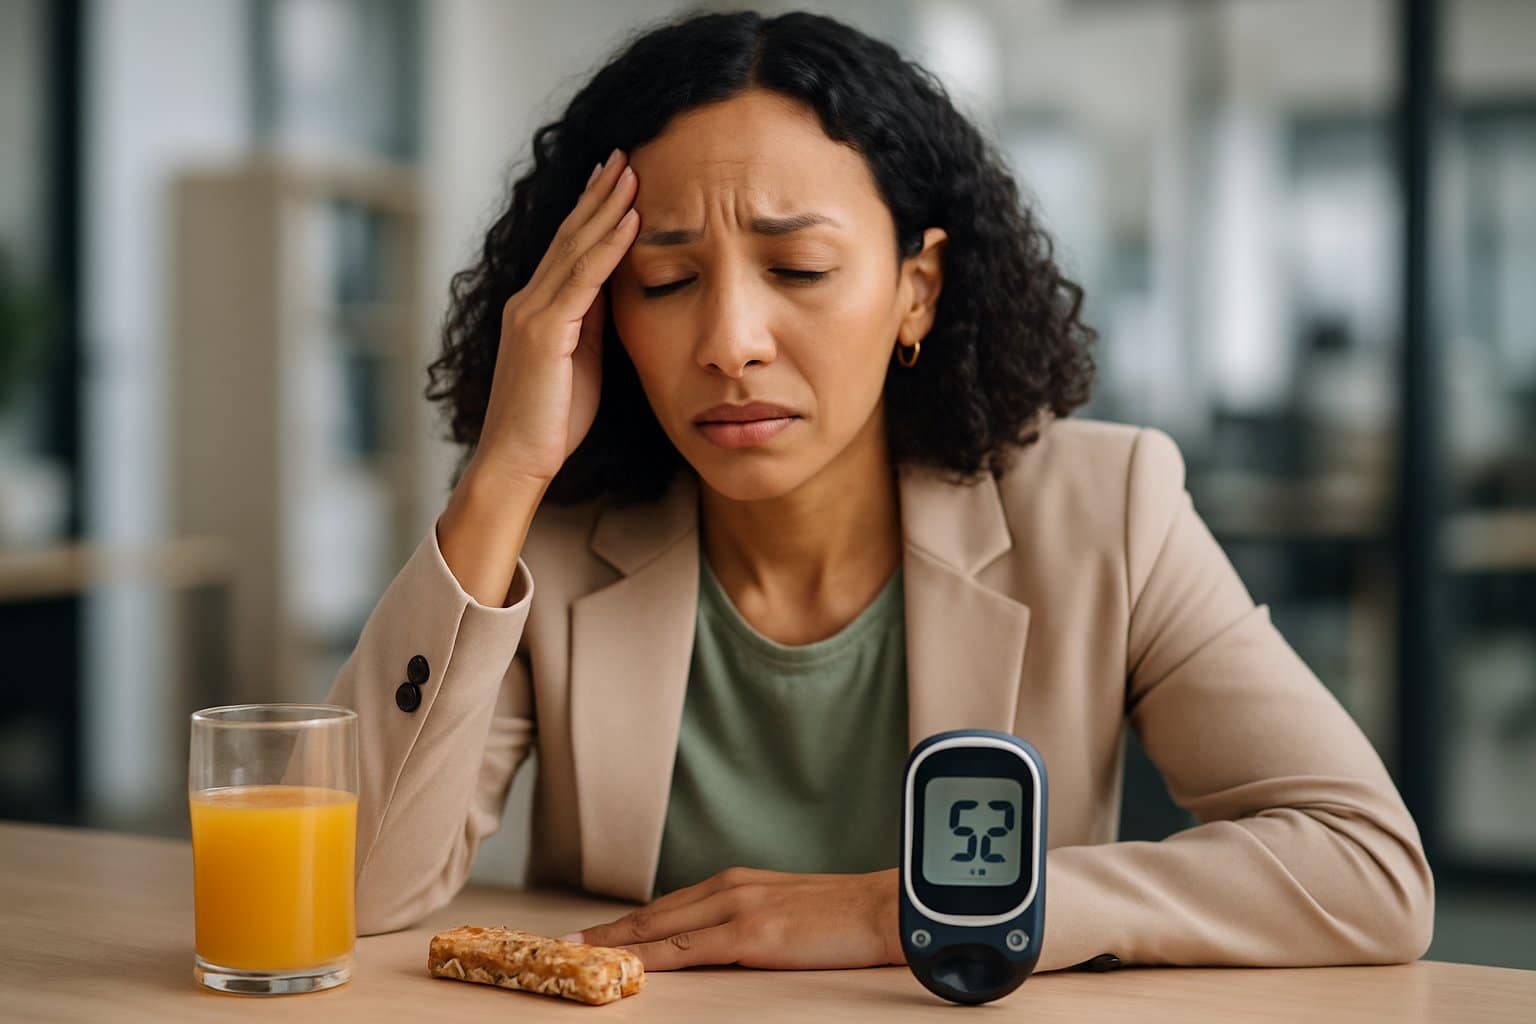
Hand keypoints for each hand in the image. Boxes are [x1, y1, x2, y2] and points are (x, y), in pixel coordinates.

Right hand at [470, 147, 639, 488]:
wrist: (516, 461)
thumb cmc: (550, 422)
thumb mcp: (580, 362)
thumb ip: (591, 323)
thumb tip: (615, 290)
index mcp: (535, 309)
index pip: (567, 247)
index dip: (591, 211)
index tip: (615, 178)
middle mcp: (528, 301)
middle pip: (568, 235)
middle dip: (598, 193)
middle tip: (623, 154)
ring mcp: (532, 313)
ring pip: (575, 247)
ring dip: (606, 207)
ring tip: (631, 171)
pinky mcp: (544, 331)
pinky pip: (582, 278)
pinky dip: (608, 246)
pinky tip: (629, 220)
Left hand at [562, 866, 903, 970]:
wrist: (892, 908)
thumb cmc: (851, 917)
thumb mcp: (793, 912)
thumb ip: (756, 922)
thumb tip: (730, 947)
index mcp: (741, 883)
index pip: (671, 906)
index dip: (629, 922)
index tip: (594, 934)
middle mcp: (731, 888)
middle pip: (655, 915)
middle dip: (608, 931)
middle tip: (564, 944)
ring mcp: (738, 909)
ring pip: (660, 929)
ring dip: (615, 942)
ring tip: (576, 953)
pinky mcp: (751, 934)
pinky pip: (686, 950)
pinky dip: (649, 957)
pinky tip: (623, 964)